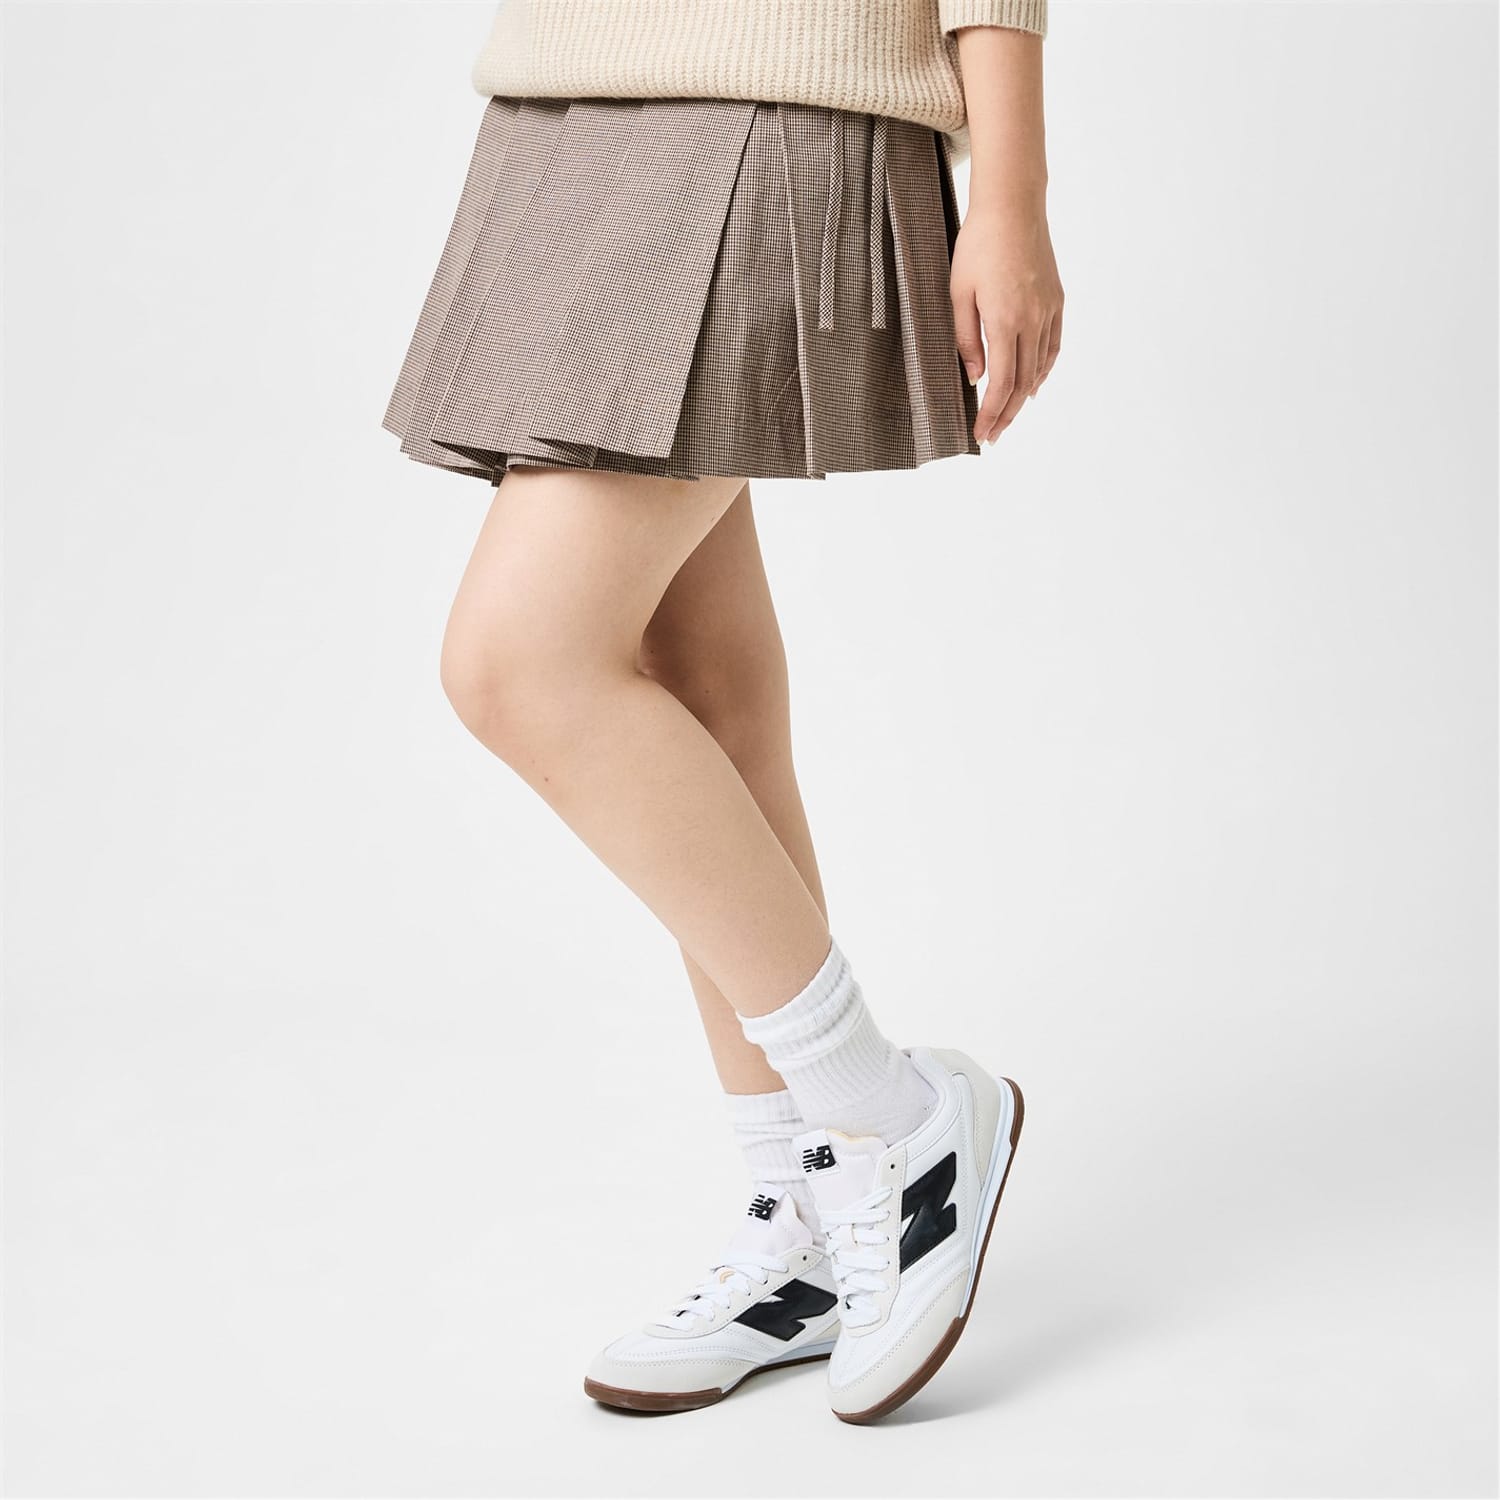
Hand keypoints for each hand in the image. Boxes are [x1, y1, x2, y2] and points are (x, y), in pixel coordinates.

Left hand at [950, 198, 1062, 444]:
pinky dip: (1043, 371)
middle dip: (1006, 415)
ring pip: (1039, 368)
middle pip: (1022, 383)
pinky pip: (1052, 346)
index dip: (991, 413)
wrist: (1013, 206)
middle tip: (993, 436)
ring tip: (1008, 417)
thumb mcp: (958, 293)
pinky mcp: (1056, 300)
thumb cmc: (977, 245)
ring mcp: (1048, 310)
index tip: (981, 433)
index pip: (1001, 383)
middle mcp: (1032, 320)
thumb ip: (965, 339)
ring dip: (1024, 398)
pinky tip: (1033, 386)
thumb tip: (976, 378)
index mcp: (1005, 320)